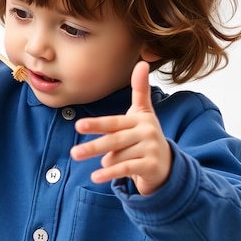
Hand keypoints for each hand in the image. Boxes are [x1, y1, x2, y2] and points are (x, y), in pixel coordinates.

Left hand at [70, 61, 171, 195]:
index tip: (78, 126)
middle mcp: (147, 132)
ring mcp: (151, 149)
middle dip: (93, 147)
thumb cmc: (146, 135)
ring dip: (107, 162)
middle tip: (74, 153)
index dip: (96, 124)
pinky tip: (96, 177)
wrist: (166, 163)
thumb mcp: (143, 113)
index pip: (114, 123)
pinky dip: (110, 174)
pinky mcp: (152, 165)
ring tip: (103, 163)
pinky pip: (126, 169)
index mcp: (141, 118)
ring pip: (119, 156)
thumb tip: (142, 63)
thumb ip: (140, 89)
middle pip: (114, 140)